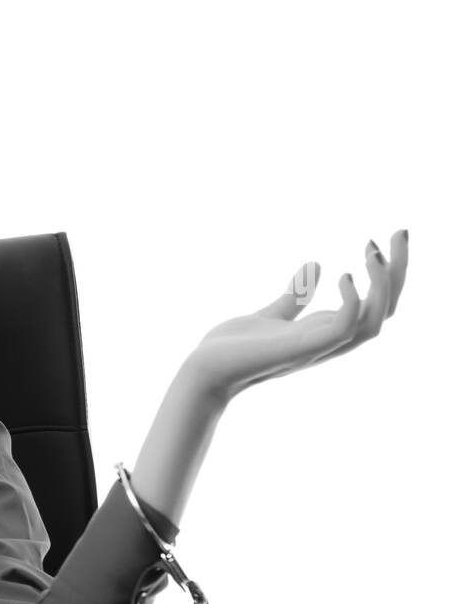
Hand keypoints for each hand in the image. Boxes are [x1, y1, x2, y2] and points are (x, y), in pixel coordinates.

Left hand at [185, 230, 408, 403]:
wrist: (203, 371)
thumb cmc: (233, 349)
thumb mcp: (270, 314)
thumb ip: (295, 296)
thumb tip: (315, 264)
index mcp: (326, 331)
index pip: (376, 305)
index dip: (390, 274)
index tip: (387, 238)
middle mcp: (328, 341)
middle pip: (385, 311)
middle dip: (399, 272)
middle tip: (400, 231)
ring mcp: (316, 347)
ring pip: (375, 322)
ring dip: (383, 285)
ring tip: (372, 251)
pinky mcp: (299, 350)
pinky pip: (344, 330)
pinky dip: (352, 303)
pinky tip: (342, 275)